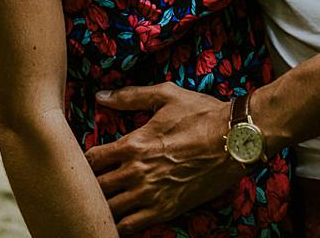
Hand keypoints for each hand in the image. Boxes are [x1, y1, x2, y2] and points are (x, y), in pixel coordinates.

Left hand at [85, 83, 242, 233]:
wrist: (237, 140)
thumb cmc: (201, 114)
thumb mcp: (164, 95)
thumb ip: (129, 97)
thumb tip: (100, 95)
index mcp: (133, 144)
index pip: (90, 159)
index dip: (81, 161)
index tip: (82, 159)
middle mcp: (138, 172)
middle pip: (96, 187)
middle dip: (87, 185)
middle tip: (85, 183)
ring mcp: (152, 194)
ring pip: (110, 209)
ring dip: (101, 205)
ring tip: (98, 202)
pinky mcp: (168, 210)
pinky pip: (133, 226)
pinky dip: (120, 225)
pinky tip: (116, 219)